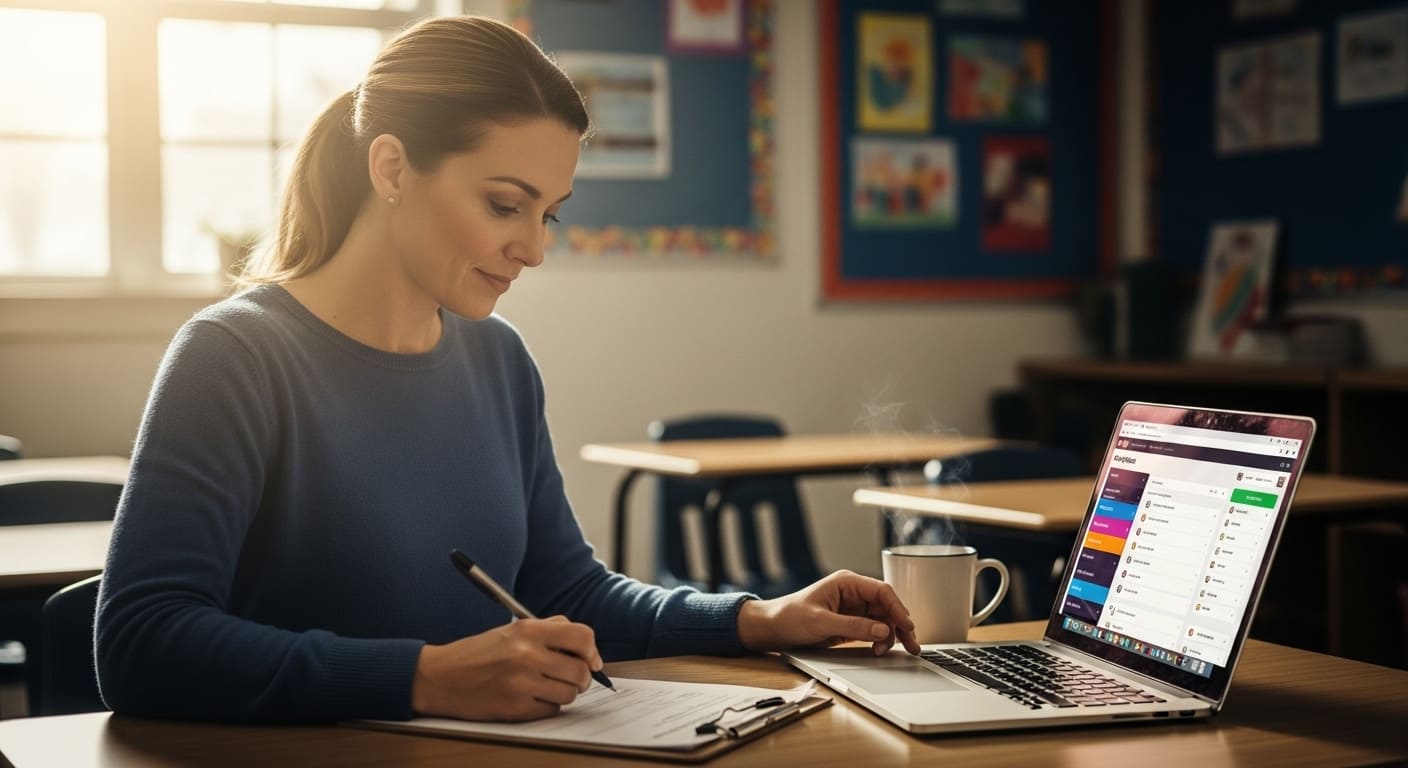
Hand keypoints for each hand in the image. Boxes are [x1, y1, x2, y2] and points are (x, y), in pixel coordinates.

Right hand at [411, 616, 603, 720]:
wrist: (439, 677)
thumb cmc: (477, 653)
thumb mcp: (512, 629)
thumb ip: (548, 629)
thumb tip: (585, 643)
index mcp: (528, 630)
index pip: (582, 636)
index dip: (592, 651)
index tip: (591, 660)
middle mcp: (526, 654)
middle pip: (580, 670)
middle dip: (582, 678)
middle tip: (572, 678)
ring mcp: (520, 682)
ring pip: (569, 693)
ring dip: (564, 693)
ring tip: (547, 687)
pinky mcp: (514, 707)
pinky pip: (551, 710)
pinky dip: (547, 706)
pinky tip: (531, 697)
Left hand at [736, 570, 920, 655]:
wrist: (771, 628)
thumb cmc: (789, 617)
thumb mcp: (821, 623)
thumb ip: (853, 626)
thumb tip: (882, 630)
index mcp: (846, 582)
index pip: (881, 591)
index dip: (897, 608)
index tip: (906, 626)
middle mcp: (853, 593)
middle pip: (886, 606)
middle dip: (900, 624)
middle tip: (912, 644)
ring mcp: (853, 608)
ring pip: (883, 619)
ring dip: (890, 634)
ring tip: (889, 651)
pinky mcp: (850, 622)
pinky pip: (873, 629)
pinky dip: (880, 639)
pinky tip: (881, 649)